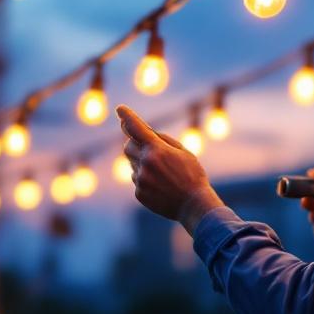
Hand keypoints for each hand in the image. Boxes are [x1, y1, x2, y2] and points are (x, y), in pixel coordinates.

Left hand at [118, 105, 222, 230]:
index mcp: (157, 149)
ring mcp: (141, 179)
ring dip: (141, 162)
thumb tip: (144, 132)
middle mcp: (145, 163)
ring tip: (162, 172)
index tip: (120, 108)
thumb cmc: (192, 175)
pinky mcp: (139, 193)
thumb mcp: (182, 151)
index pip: (136, 127)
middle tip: (146, 147)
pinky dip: (145, 178)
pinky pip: (136, 180)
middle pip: (128, 146)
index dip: (127, 116)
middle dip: (134, 144)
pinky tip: (161, 184)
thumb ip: (162, 140)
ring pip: (132, 164)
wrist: (194, 205)